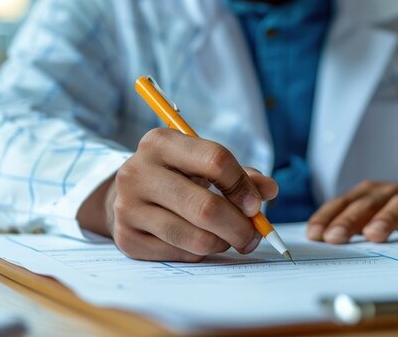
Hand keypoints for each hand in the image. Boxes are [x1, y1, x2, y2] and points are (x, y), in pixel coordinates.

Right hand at [108, 128, 277, 261]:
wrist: (128, 194)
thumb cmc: (177, 176)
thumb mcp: (203, 164)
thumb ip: (240, 174)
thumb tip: (269, 190)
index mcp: (160, 142)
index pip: (216, 160)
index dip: (243, 186)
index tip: (256, 205)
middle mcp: (138, 172)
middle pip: (206, 208)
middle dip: (240, 227)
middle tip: (253, 235)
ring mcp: (128, 207)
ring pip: (196, 238)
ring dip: (223, 243)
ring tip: (228, 238)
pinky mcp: (127, 238)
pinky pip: (181, 254)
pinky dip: (201, 252)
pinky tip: (200, 241)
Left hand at [306, 181, 397, 243]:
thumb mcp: (380, 219)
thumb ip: (356, 229)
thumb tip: (321, 245)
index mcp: (374, 195)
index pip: (346, 203)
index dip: (328, 216)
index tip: (314, 234)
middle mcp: (396, 192)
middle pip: (371, 202)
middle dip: (351, 218)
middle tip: (335, 237)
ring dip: (388, 217)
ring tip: (374, 235)